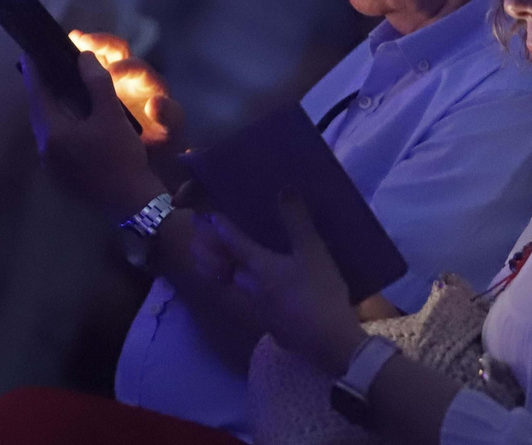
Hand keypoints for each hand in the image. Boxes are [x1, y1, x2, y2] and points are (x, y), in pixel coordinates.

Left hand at [20, 50, 167, 223]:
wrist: (133, 204)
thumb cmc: (121, 157)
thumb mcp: (112, 115)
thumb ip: (96, 83)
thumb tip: (83, 56)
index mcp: (51, 132)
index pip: (36, 92)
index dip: (33, 69)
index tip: (31, 50)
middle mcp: (44, 149)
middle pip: (39, 110)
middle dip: (44, 88)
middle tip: (51, 68)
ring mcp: (52, 166)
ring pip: (48, 127)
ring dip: (54, 108)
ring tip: (66, 91)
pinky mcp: (62, 176)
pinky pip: (57, 142)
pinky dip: (63, 126)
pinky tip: (79, 122)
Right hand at [67, 31, 185, 148]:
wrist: (150, 152)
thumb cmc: (162, 141)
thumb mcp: (169, 131)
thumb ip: (168, 116)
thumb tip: (155, 103)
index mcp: (149, 83)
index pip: (137, 68)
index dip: (124, 67)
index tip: (109, 74)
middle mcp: (133, 76)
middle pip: (118, 50)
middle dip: (102, 43)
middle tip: (84, 41)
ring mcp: (114, 79)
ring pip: (100, 54)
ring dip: (86, 45)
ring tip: (72, 38)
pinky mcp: (98, 87)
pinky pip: (87, 69)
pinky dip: (75, 62)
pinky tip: (58, 58)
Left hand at [208, 193, 366, 376]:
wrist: (329, 341)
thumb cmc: (319, 292)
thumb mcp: (313, 251)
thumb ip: (297, 221)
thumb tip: (284, 189)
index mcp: (259, 266)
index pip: (233, 243)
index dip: (220, 228)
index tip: (206, 217)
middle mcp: (251, 287)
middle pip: (224, 269)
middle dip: (211, 256)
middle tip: (202, 245)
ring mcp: (259, 309)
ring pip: (235, 289)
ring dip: (225, 276)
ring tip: (224, 268)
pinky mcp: (270, 325)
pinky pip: (250, 304)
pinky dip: (244, 294)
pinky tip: (257, 295)